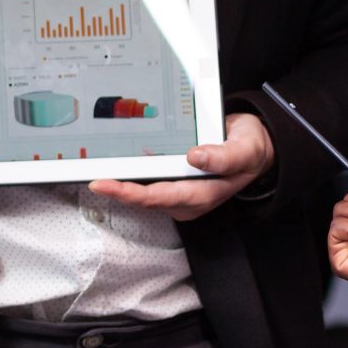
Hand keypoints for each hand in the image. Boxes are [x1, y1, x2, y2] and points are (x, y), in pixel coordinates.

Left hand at [88, 112, 273, 222]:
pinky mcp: (176, 184)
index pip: (158, 197)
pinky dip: (131, 178)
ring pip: (144, 194)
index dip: (129, 193)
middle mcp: (188, 199)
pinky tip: (115, 168)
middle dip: (117, 191)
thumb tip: (194, 157)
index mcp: (203, 194)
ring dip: (120, 186)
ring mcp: (181, 193)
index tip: (104, 184)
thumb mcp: (245, 149)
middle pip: (145, 199)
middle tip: (91, 178)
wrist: (255, 148)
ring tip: (95, 173)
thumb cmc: (250, 148)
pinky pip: (148, 185)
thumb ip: (224, 157)